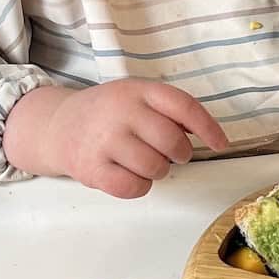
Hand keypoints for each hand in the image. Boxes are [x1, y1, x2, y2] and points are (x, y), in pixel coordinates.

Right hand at [4, 80, 227, 198]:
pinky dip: (139, 186)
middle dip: (178, 154)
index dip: (208, 127)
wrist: (57, 126)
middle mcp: (121, 111)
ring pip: (156, 168)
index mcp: (137, 90)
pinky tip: (128, 174)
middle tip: (166, 153)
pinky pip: (134, 187)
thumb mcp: (135, 97)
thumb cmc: (107, 114)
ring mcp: (105, 140)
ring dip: (157, 171)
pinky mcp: (92, 168)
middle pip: (173, 142)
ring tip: (142, 162)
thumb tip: (205, 133)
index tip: (220, 144)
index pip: (184, 106)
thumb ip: (168, 110)